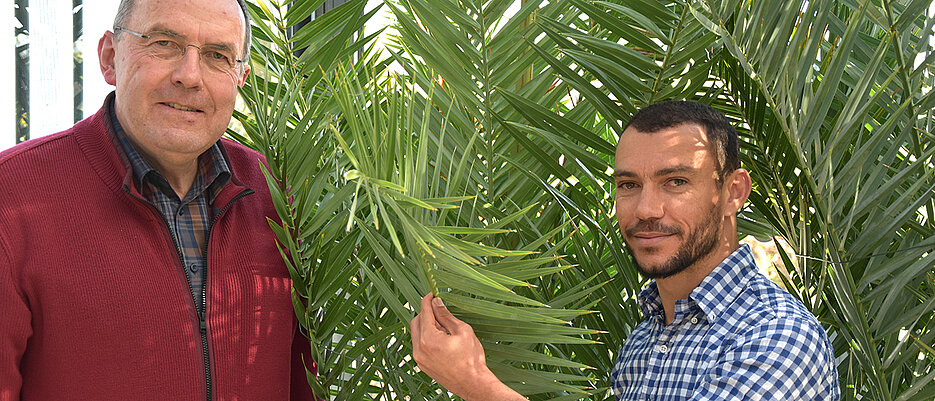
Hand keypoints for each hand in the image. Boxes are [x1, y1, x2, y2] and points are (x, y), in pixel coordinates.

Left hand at [410, 293, 524, 400]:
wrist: (472, 383)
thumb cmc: (471, 358)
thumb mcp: (462, 331)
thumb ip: (446, 315)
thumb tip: (437, 302)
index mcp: (429, 339)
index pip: (424, 312)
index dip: (428, 300)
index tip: (432, 294)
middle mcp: (419, 349)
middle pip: (416, 321)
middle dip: (426, 312)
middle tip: (439, 309)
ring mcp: (419, 359)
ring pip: (416, 333)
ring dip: (425, 325)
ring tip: (444, 327)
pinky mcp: (421, 365)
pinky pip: (419, 345)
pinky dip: (426, 337)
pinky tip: (441, 339)